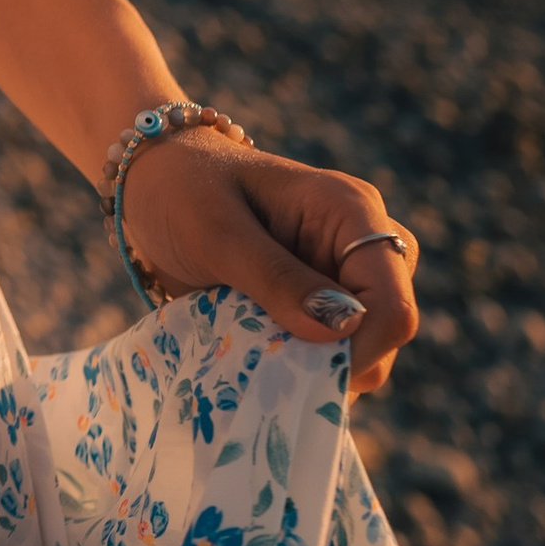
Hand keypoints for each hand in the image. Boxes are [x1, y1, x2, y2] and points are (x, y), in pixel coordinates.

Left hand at [121, 128, 419, 394]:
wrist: (152, 181)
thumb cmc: (180, 188)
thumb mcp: (216, 231)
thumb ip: (275, 277)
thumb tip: (342, 330)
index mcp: (352, 211)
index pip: (392, 304)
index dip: (359, 349)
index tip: (296, 364)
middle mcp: (362, 246)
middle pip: (384, 335)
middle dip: (332, 360)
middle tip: (260, 349)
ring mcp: (345, 277)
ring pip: (362, 352)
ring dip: (309, 364)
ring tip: (248, 340)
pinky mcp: (322, 303)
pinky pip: (331, 353)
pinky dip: (296, 363)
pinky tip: (253, 346)